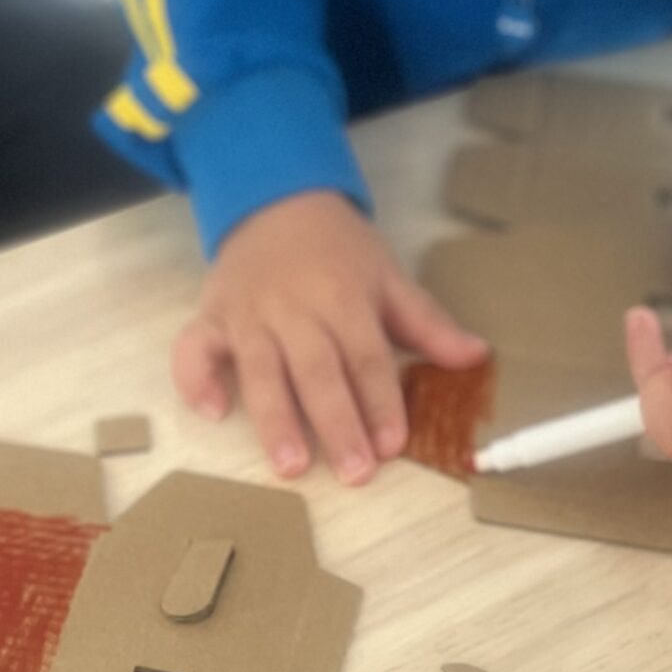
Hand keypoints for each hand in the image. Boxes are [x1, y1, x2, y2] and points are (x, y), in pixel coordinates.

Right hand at [173, 191, 486, 484]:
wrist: (275, 199)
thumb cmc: (338, 248)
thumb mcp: (387, 276)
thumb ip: (427, 323)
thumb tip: (476, 357)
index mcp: (344, 298)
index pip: (367, 356)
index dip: (381, 402)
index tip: (393, 445)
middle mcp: (295, 309)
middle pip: (318, 371)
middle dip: (336, 423)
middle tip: (354, 473)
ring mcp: (249, 315)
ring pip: (261, 370)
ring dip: (275, 419)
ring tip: (291, 466)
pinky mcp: (212, 316)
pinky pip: (194, 349)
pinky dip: (196, 379)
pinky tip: (212, 412)